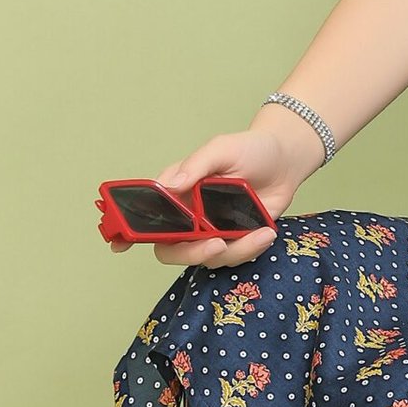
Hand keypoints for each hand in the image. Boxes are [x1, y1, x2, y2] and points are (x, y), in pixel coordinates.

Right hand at [106, 128, 303, 267]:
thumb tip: (170, 186)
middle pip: (172, 248)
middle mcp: (189, 216)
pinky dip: (251, 249)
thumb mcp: (222, 148)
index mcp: (177, 192)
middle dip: (191, 253)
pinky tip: (266, 232)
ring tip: (261, 232)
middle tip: (216, 245)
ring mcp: (211, 231)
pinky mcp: (236, 240)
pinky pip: (233, 257)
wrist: (287, 160)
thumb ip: (196, 165)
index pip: (147, 214)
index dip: (130, 231)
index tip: (120, 245)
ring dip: (234, 250)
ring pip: (207, 258)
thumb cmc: (250, 149)